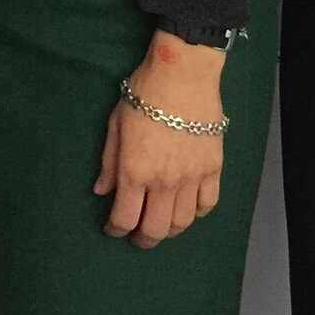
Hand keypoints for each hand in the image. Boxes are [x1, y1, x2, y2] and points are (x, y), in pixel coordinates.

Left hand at [95, 33, 224, 247]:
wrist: (183, 75)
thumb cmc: (143, 95)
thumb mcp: (115, 125)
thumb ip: (108, 162)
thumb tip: (101, 190)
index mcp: (135, 172)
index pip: (125, 218)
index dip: (116, 229)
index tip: (112, 228)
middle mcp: (164, 182)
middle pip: (156, 229)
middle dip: (143, 240)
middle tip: (137, 238)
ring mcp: (192, 178)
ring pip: (183, 222)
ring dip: (170, 230)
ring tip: (161, 225)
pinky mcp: (213, 169)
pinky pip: (207, 204)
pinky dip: (196, 213)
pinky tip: (187, 209)